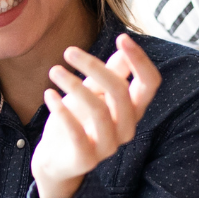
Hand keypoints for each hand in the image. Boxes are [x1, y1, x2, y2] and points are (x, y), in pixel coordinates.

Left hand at [31, 34, 160, 197]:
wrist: (56, 160)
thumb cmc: (79, 119)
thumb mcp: (94, 92)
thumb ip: (110, 73)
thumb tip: (124, 46)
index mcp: (134, 109)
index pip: (150, 83)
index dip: (140, 60)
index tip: (121, 37)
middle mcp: (127, 128)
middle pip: (121, 92)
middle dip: (94, 67)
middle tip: (68, 51)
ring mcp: (108, 146)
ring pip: (99, 110)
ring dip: (74, 86)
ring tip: (54, 71)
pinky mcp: (86, 159)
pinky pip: (77, 133)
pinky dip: (61, 111)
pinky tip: (49, 94)